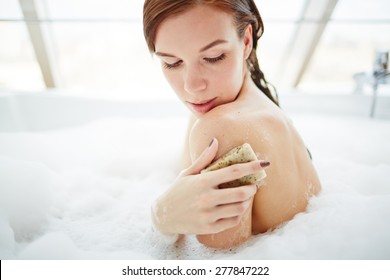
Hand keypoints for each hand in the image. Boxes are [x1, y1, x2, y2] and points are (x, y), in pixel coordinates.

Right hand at [152, 138, 267, 234]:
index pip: (233, 171)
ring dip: (246, 202)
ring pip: (239, 208)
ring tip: (245, 198)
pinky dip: (238, 215)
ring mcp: (207, 214)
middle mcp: (206, 198)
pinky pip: (232, 221)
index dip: (252, 166)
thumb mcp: (188, 173)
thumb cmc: (177, 191)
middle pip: (241, 193)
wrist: (163, 215)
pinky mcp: (208, 228)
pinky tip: (235, 209)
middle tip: (253, 186)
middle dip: (252, 188)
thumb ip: (204, 158)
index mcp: (202, 181)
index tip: (264, 163)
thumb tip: (215, 140)